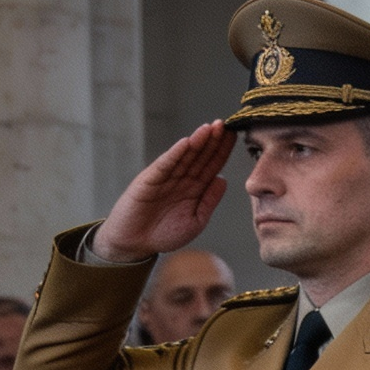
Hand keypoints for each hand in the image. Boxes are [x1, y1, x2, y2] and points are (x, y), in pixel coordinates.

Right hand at [92, 123, 233, 261]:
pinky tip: (186, 143)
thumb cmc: (164, 234)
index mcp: (195, 188)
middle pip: (200, 156)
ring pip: (185, 156)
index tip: (235, 136)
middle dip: (213, 141)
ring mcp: (166, 177)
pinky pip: (165, 164)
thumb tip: (223, 179)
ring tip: (210, 128)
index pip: (212, 165)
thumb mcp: (195, 221)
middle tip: (226, 125)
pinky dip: (175, 154)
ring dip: (197, 142)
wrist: (134, 243)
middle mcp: (182, 178)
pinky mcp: (150, 179)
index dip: (222, 151)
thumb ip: (209, 201)